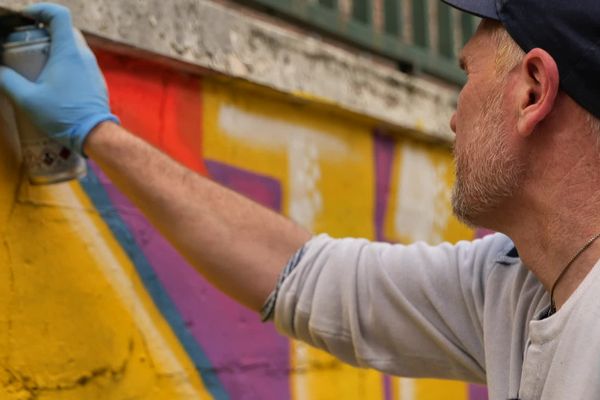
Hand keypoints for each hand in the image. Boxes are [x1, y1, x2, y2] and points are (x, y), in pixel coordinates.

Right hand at [0, 3, 118, 154]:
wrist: (96, 134)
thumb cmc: (63, 115)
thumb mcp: (27, 99)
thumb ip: (8, 81)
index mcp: (68, 52)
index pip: (60, 15)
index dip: (42, 9)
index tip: (26, 18)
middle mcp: (84, 55)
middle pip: (66, 29)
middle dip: (46, 29)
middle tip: (28, 41)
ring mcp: (93, 68)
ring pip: (74, 46)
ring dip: (56, 47)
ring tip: (38, 61)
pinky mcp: (96, 81)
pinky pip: (80, 62)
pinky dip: (66, 61)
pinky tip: (53, 78)